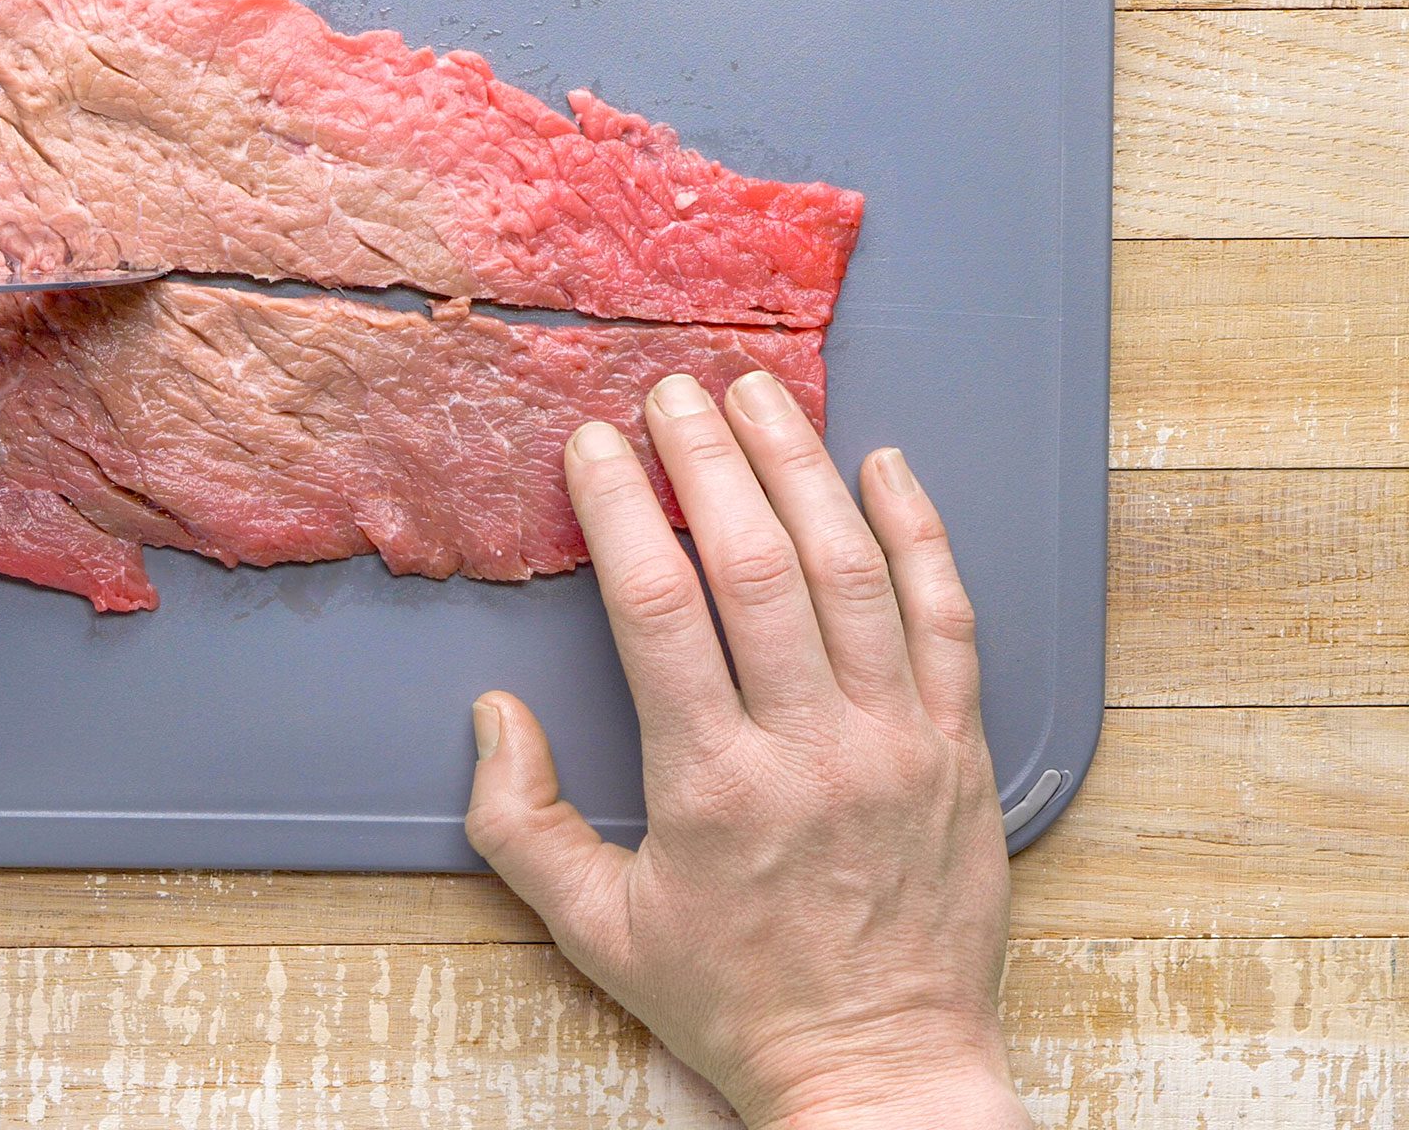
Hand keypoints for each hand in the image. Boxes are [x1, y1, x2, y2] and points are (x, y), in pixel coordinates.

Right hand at [465, 371, 1026, 1129]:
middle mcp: (811, 748)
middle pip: (757, 564)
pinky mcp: (959, 751)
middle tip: (672, 392)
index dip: (624, 510)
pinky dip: (921, 533)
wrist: (880, 1069)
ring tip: (762, 395)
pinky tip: (885, 466)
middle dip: (709, 459)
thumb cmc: (733, 999)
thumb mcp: (594, 930)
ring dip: (802, 468)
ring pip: (853, 571)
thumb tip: (496, 715)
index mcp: (712, 786)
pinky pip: (948, 619)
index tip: (595, 446)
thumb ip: (523, 821)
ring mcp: (898, 743)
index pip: (660, 608)